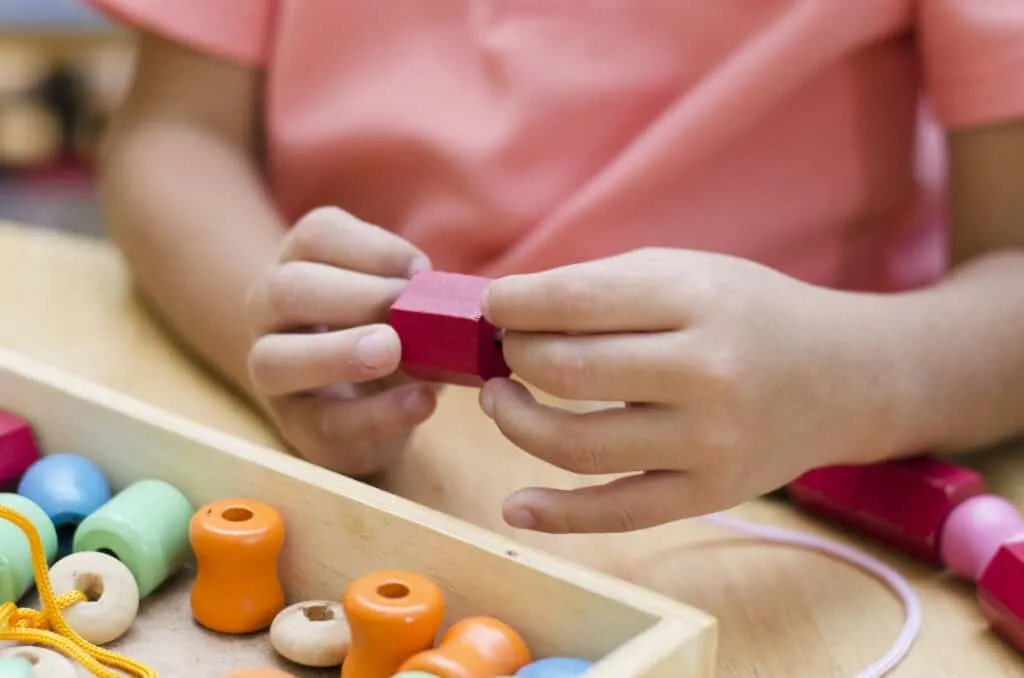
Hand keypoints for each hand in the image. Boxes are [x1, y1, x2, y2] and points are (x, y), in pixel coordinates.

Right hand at [245, 207, 438, 475]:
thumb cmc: (386, 336)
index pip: (315, 235)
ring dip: (339, 352)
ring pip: (276, 359)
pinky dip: (379, 413)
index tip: (421, 271)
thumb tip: (455, 296)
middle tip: (404, 310)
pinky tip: (422, 402)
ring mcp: (271, 372)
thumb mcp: (401, 306)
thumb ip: (419, 295)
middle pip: (287, 289)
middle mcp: (269, 312)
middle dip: (353, 297)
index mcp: (298, 263)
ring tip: (392, 351)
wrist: (369, 408)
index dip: (372, 248)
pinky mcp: (299, 427)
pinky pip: (327, 421)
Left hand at [480, 248, 910, 532]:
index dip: (516, 304)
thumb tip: (508, 313)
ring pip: (579, 445)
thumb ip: (602, 288)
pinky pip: (618, 512)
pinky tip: (515, 506)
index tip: (494, 305)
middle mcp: (708, 372)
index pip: (577, 301)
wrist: (844, 377)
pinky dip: (557, 515)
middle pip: (569, 372)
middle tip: (506, 350)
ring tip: (500, 401)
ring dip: (517, 423)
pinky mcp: (710, 494)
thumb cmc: (749, 314)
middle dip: (516, 357)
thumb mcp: (688, 273)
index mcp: (698, 300)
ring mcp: (710, 442)